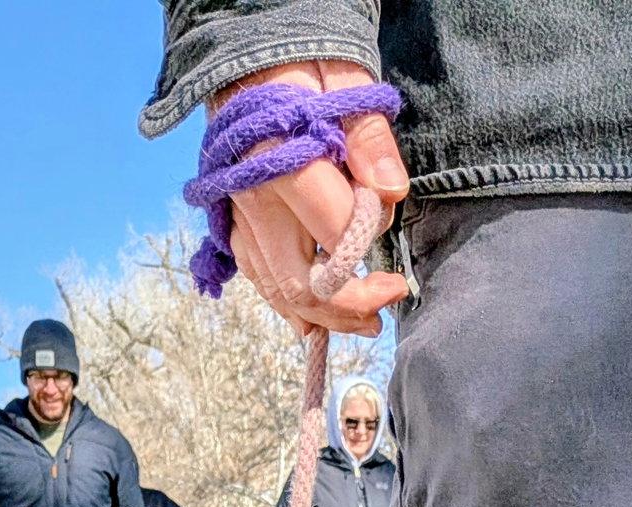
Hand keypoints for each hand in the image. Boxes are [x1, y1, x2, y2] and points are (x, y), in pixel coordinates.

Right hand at [215, 61, 409, 336]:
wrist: (247, 56)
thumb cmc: (304, 65)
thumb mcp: (344, 79)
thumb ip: (368, 135)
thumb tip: (390, 193)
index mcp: (281, 161)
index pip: (334, 236)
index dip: (369, 266)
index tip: (398, 281)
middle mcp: (252, 196)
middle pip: (297, 282)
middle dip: (343, 310)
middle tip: (380, 318)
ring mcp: (237, 213)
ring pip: (273, 287)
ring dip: (317, 317)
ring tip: (359, 324)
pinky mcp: (233, 221)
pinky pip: (257, 274)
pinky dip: (285, 303)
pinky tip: (310, 322)